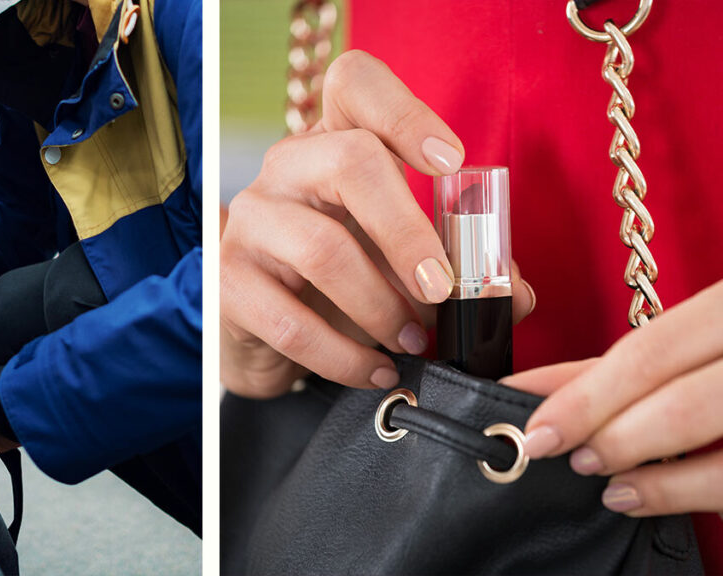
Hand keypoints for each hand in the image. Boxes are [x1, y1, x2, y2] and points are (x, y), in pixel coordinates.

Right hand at [221, 50, 534, 398]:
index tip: (450, 162)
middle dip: (409, 232)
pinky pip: (291, 322)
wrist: (260, 334)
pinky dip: (346, 357)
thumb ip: (460, 267)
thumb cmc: (339, 283)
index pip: (355, 84)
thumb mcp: (397, 261)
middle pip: (350, 160)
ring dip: (382, 306)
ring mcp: (251, 221)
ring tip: (413, 340)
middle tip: (441, 288)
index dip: (407, 112)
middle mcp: (287, 167)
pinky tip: (375, 370)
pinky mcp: (228, 282)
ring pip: (322, 249)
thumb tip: (511, 294)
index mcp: (334, 143)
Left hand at [504, 279, 722, 516]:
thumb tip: (535, 389)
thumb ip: (623, 361)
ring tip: (603, 481)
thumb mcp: (695, 338)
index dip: (583, 395)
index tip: (532, 426)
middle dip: (607, 432)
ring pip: (716, 444)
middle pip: (680, 399)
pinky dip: (686, 494)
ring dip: (650, 473)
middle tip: (557, 451)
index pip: (650, 350)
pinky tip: (642, 497)